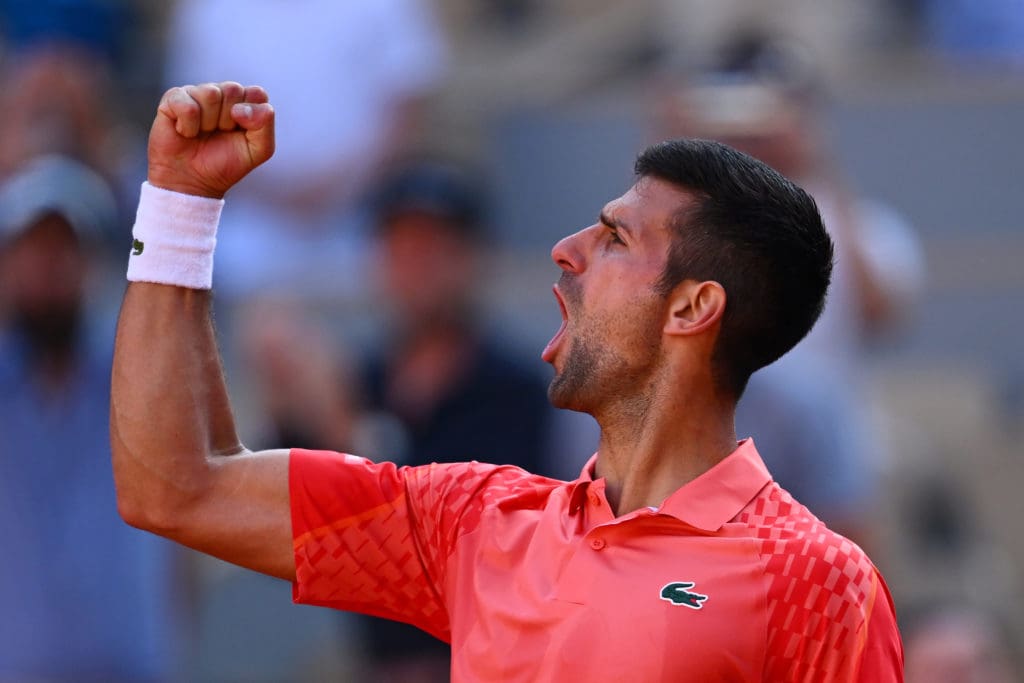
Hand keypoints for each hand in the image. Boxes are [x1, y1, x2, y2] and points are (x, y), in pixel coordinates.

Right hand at [147, 81, 274, 197]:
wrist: (192, 182)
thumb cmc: (225, 164)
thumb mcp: (258, 151)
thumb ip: (264, 126)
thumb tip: (240, 108)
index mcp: (244, 102)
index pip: (257, 94)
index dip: (251, 116)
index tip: (241, 133)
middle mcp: (221, 93)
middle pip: (233, 89)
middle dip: (228, 120)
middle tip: (219, 134)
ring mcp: (196, 93)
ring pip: (210, 93)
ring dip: (208, 123)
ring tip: (202, 134)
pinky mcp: (173, 98)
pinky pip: (187, 105)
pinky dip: (188, 126)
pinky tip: (185, 133)